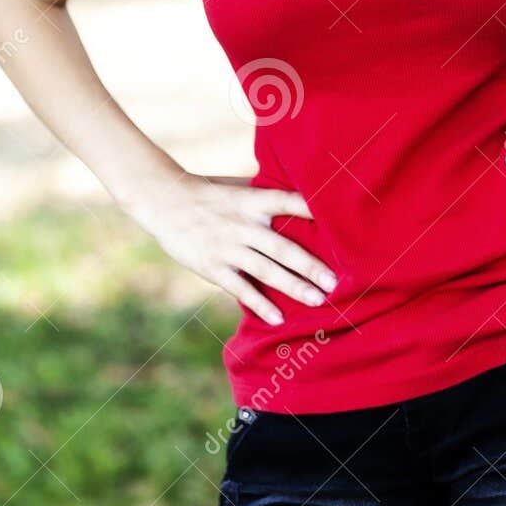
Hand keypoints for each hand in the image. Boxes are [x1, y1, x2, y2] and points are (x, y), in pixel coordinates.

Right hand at [130, 170, 334, 324]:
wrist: (165, 200)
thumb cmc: (210, 193)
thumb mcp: (239, 187)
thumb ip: (267, 196)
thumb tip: (305, 199)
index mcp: (253, 200)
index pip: (289, 202)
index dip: (313, 209)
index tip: (340, 220)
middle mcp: (243, 224)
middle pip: (283, 247)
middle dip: (311, 266)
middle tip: (335, 282)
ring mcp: (228, 247)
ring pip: (266, 271)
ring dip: (293, 287)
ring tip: (317, 301)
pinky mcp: (213, 266)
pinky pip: (241, 288)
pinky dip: (260, 304)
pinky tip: (278, 317)